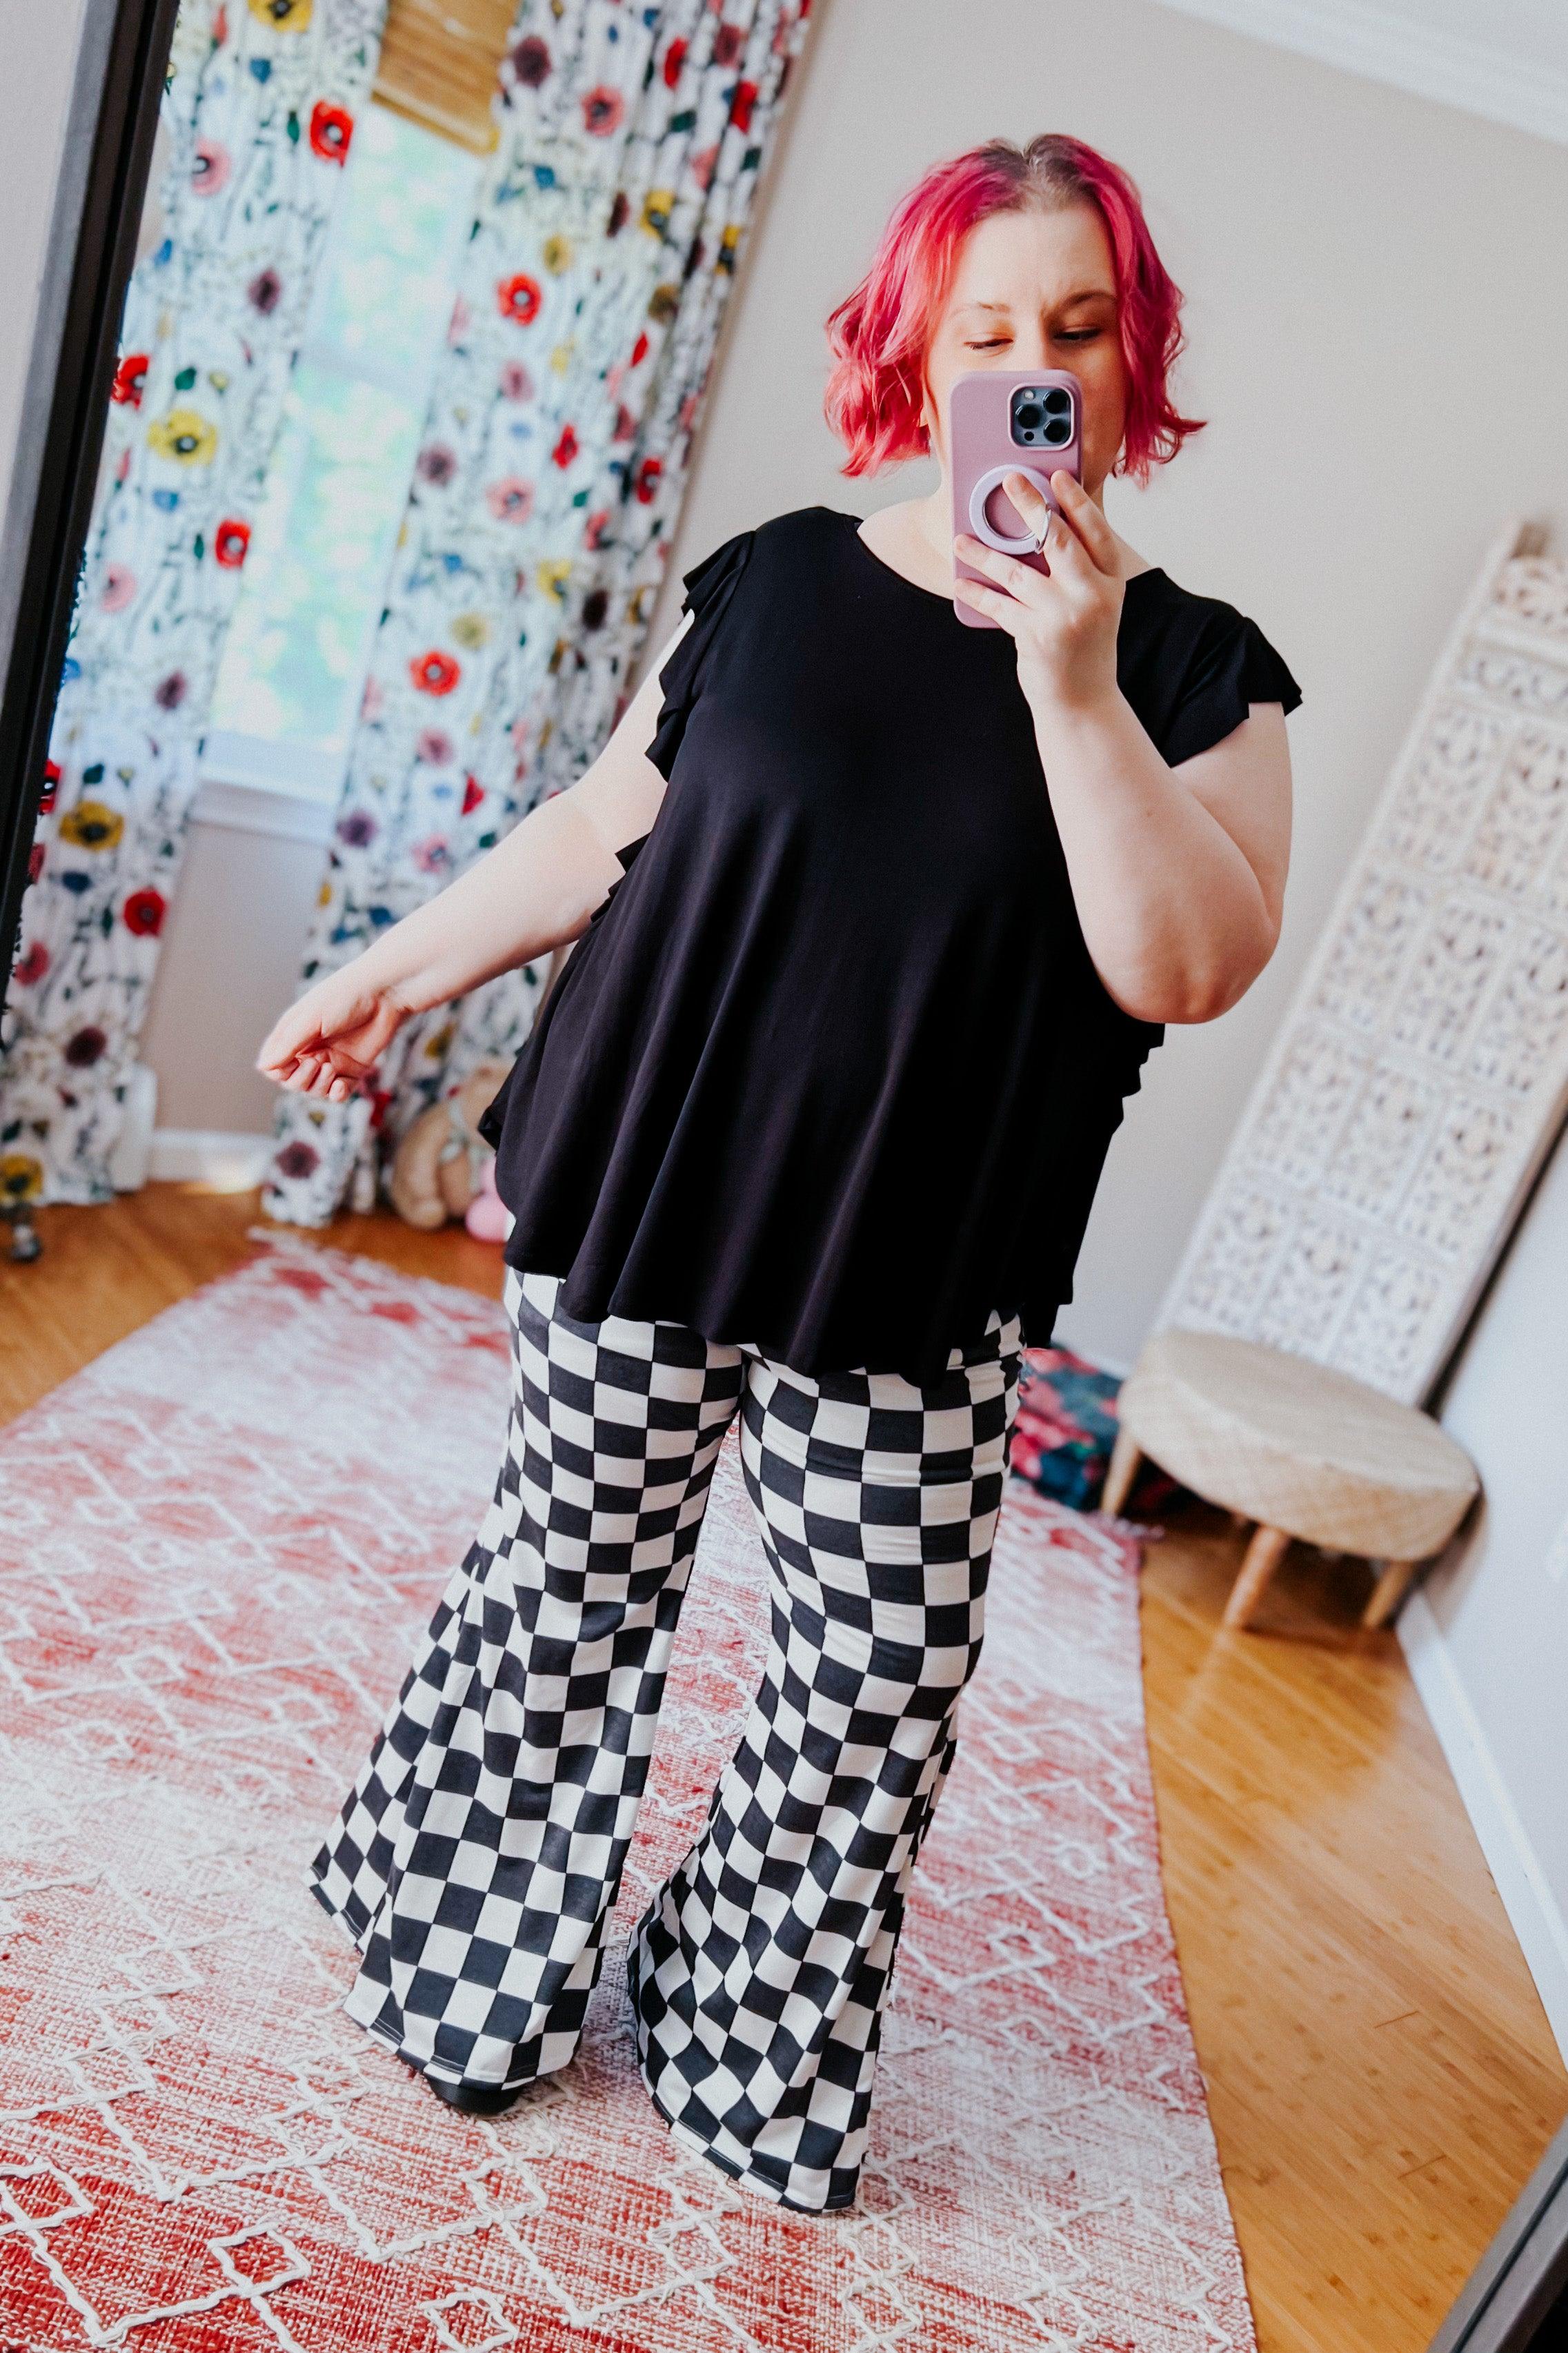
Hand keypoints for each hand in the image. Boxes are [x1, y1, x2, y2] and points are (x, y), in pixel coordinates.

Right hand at [255, 962, 415, 1102]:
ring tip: (331, 1068)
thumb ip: (288, 1045)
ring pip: (314, 1090)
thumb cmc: (344, 998)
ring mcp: (331, 1061)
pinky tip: (340, 1086)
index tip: (291, 1063)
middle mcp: (310, 1050)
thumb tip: (263, 1068)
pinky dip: (336, 1094)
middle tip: (317, 1062)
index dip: (278, 1071)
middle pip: (292, 1081)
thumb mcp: (311, 1020)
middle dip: (300, 1079)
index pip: (275, 1065)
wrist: (385, 995)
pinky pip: (338, 1093)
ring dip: (318, 1086)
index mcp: (294, 1035)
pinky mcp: (353, 1069)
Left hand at [953, 469, 1123, 720]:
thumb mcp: (1095, 604)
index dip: (1076, 501)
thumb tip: (1040, 528)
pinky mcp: (1038, 636)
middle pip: (1057, 539)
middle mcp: (1092, 595)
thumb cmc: (1084, 647)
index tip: (1058, 475)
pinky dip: (978, 594)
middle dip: (1032, 505)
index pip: (1096, 531)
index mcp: (1111, 582)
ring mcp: (1065, 616)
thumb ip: (1077, 570)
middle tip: (1010, 480)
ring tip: (961, 541)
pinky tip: (962, 583)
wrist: (1082, 702)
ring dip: (984, 554)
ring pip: (1018, 571)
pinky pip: (1000, 606)